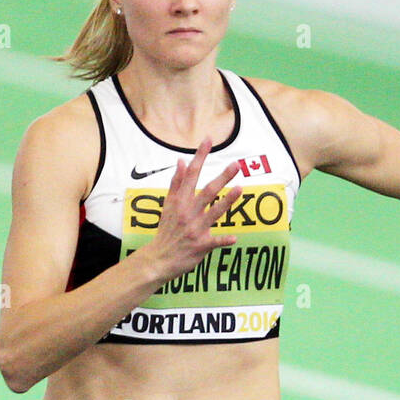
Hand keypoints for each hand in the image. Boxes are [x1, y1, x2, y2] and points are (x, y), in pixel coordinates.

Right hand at [146, 138, 241, 282]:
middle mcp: (188, 213)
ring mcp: (195, 229)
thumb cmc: (166, 231)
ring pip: (214, 212)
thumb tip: (182, 161)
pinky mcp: (200, 245)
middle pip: (207, 191)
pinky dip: (223, 240)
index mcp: (180, 201)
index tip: (208, 140)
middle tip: (237, 164)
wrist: (159, 259)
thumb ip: (176, 183)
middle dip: (223, 177)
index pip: (191, 174)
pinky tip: (234, 238)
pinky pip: (214, 242)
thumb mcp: (168, 205)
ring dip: (228, 201)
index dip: (200, 156)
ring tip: (240, 188)